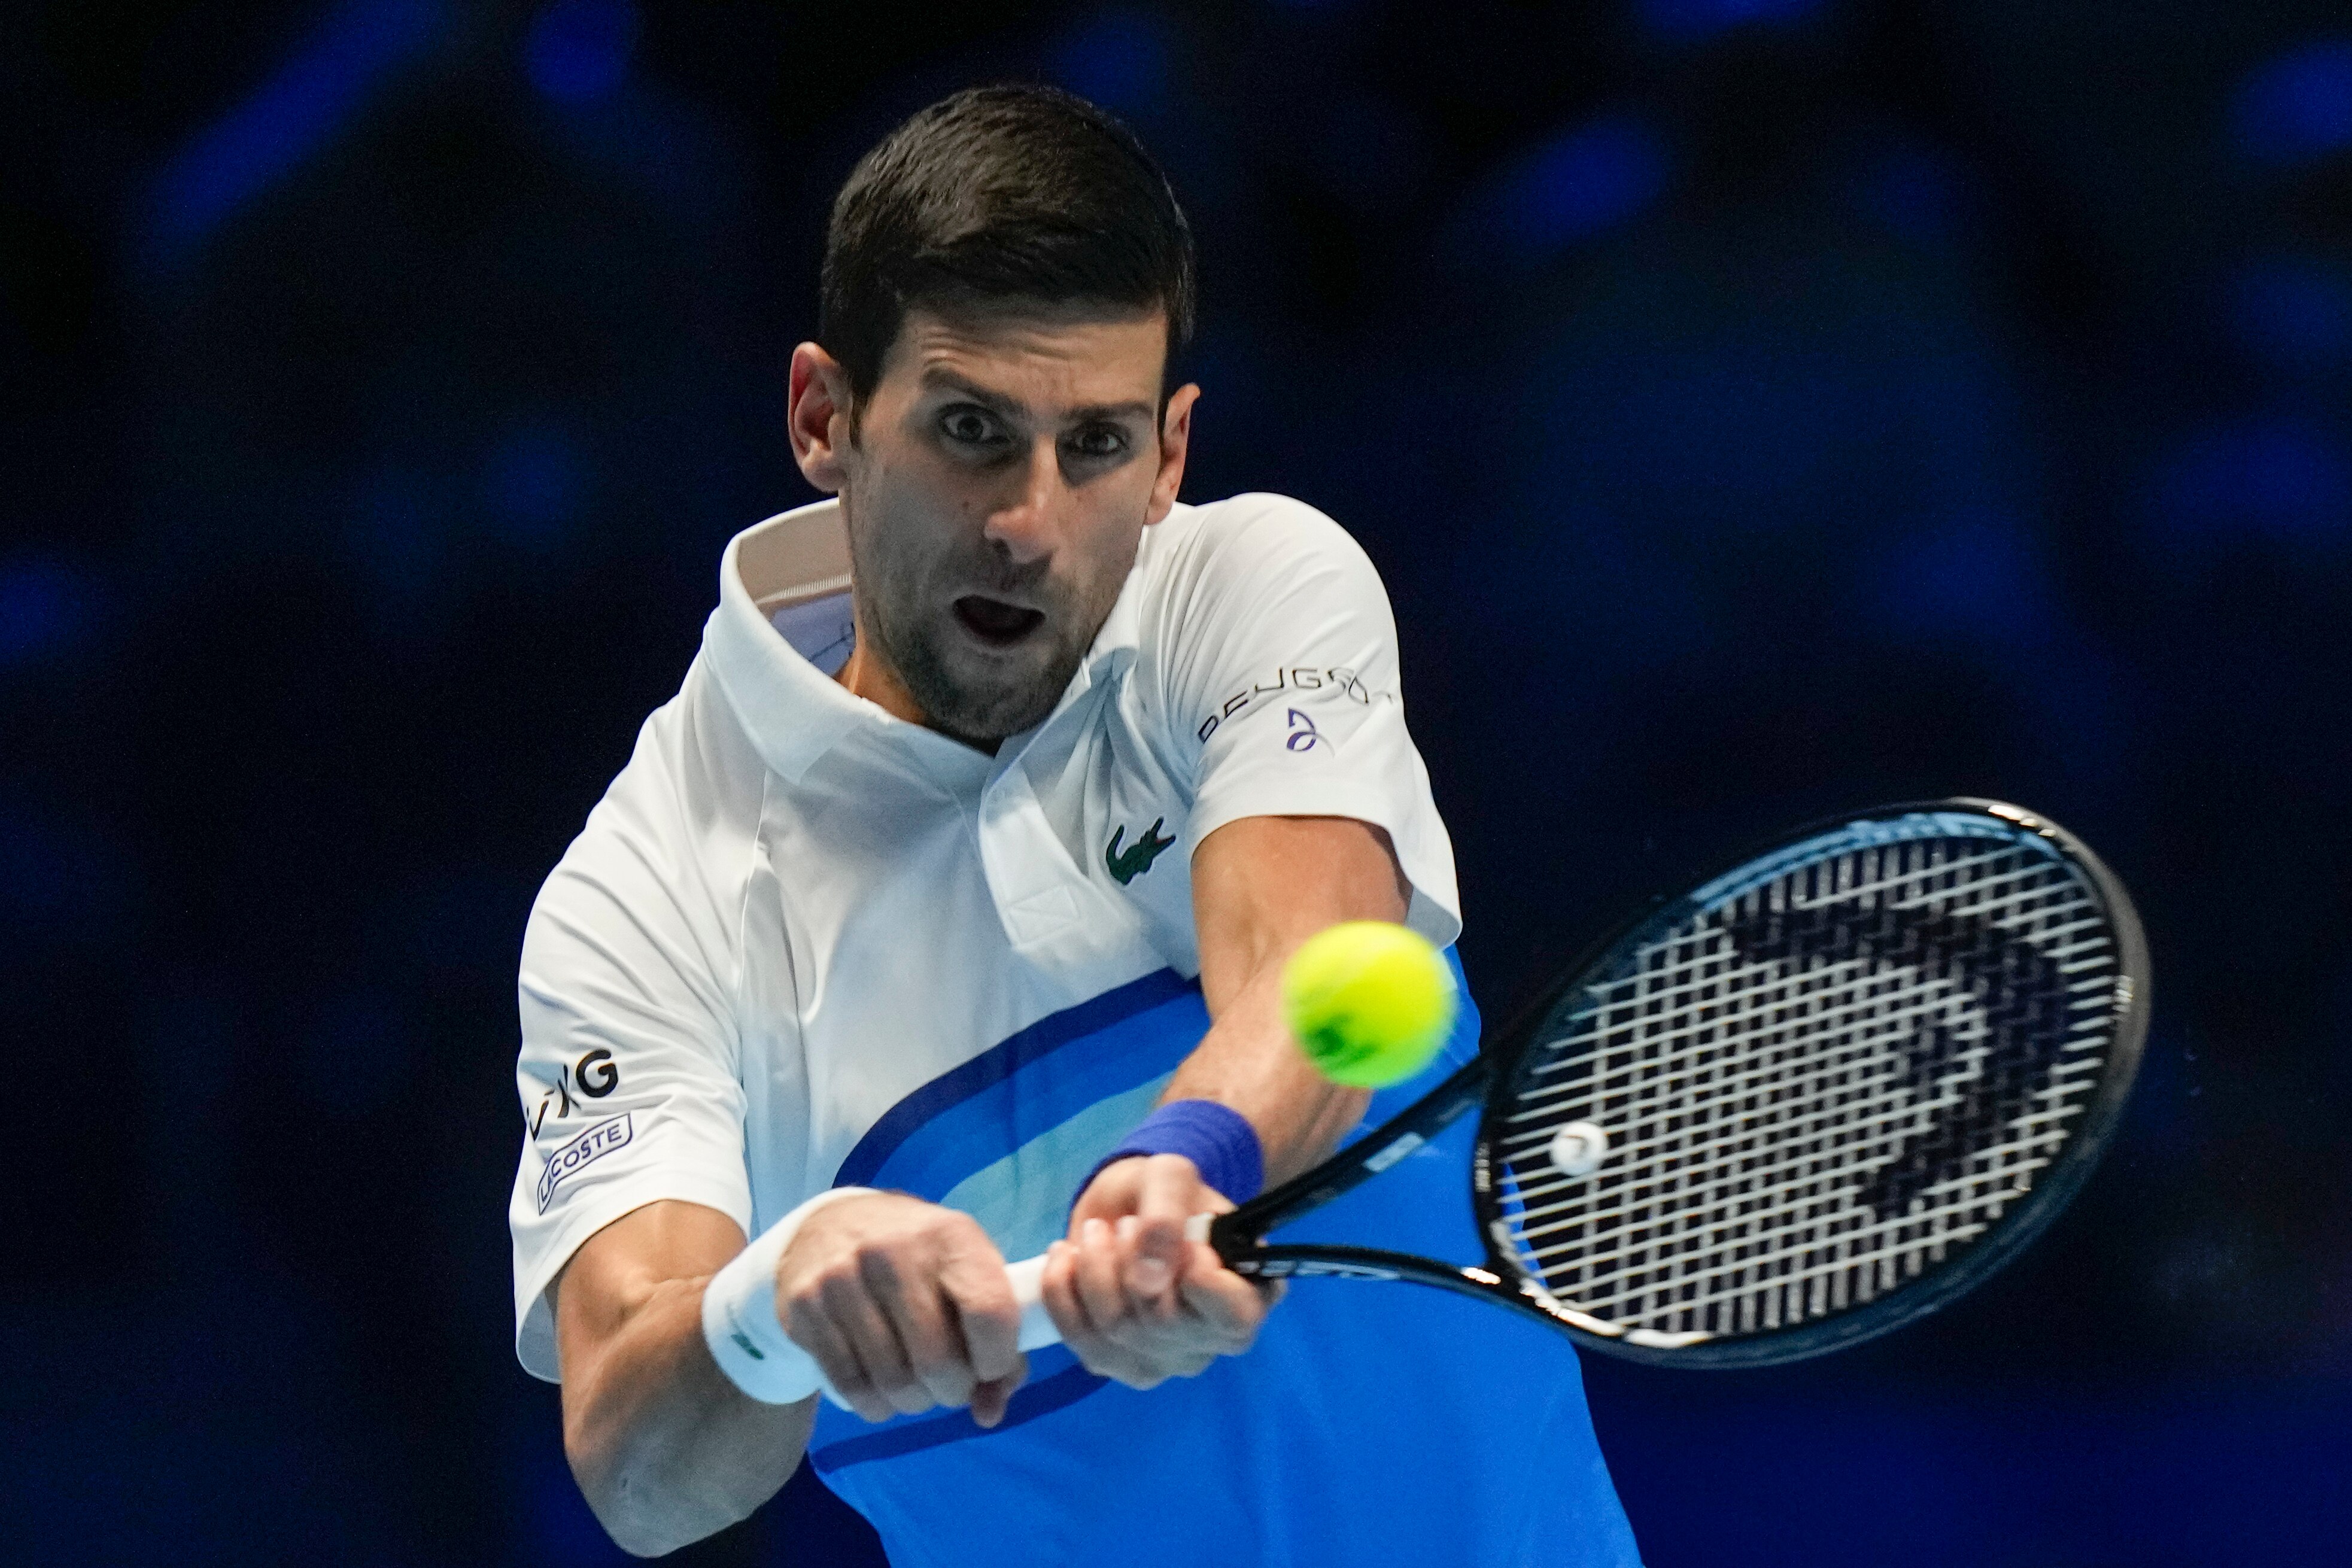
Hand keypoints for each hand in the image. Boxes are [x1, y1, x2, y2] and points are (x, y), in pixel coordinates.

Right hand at [772, 1192, 1026, 1425]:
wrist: (830, 1225)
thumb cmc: (919, 1259)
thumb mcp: (966, 1273)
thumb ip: (997, 1341)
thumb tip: (989, 1414)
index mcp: (950, 1235)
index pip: (989, 1312)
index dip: (997, 1359)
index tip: (990, 1368)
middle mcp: (895, 1250)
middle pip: (938, 1361)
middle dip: (953, 1391)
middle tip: (950, 1384)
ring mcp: (844, 1276)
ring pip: (893, 1382)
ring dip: (914, 1401)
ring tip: (917, 1386)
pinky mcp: (806, 1304)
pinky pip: (851, 1386)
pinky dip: (875, 1405)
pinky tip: (881, 1390)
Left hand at [1042, 1153, 1278, 1388]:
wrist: (1124, 1207)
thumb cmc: (1163, 1195)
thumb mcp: (1171, 1178)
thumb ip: (1167, 1216)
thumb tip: (1149, 1281)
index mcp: (1248, 1296)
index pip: (1235, 1317)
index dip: (1204, 1281)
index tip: (1188, 1243)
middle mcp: (1209, 1341)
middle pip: (1162, 1319)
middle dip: (1132, 1258)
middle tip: (1128, 1224)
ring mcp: (1160, 1360)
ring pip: (1115, 1328)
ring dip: (1095, 1267)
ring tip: (1097, 1233)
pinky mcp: (1112, 1364)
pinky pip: (1077, 1337)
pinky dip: (1061, 1289)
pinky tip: (1066, 1257)